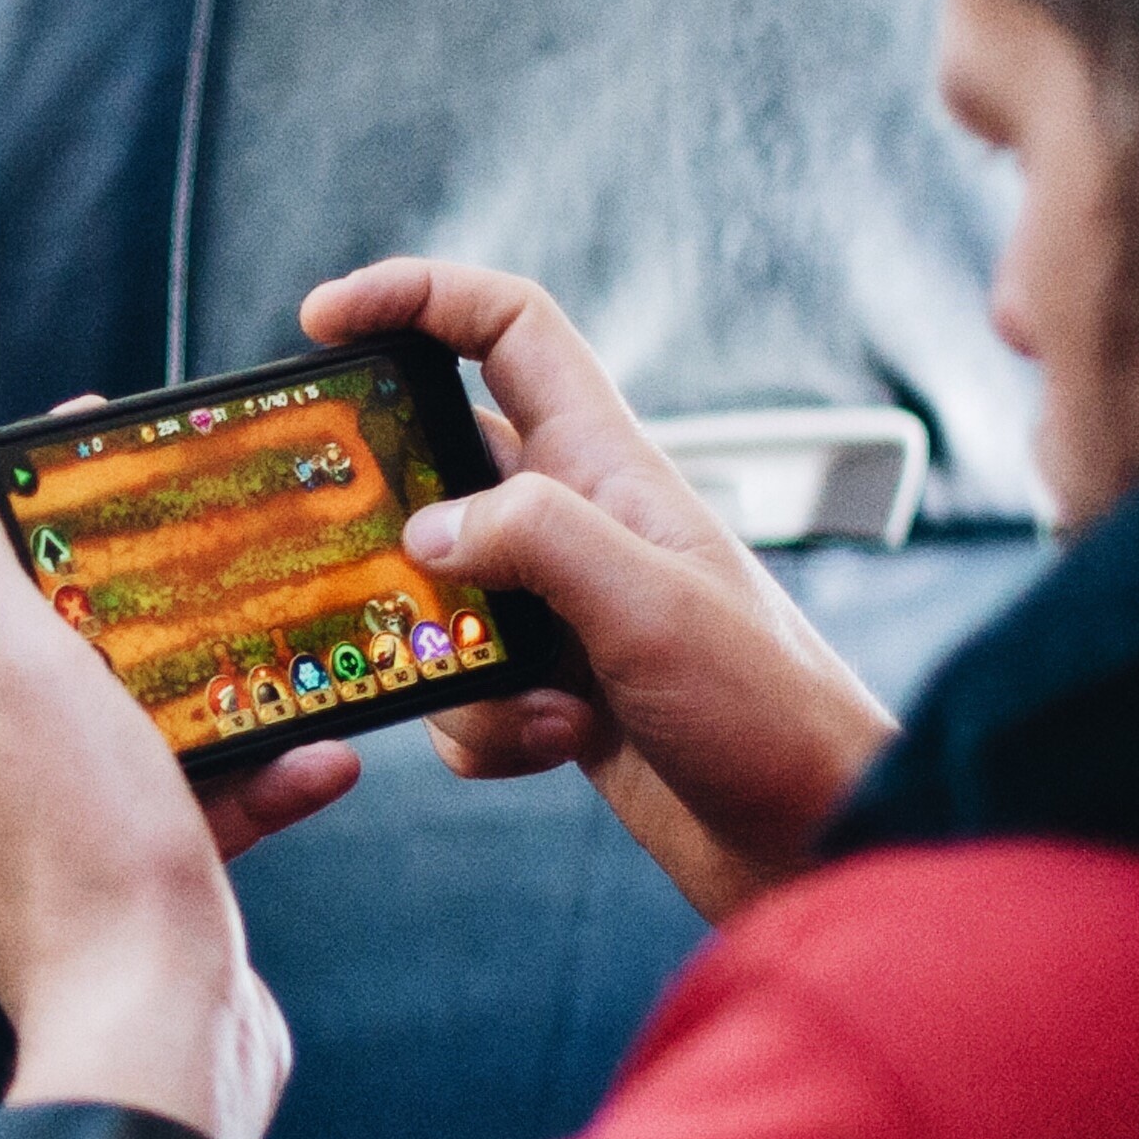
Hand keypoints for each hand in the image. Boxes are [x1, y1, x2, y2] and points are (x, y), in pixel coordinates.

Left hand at [0, 432, 353, 1138]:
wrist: (155, 1028)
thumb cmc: (85, 862)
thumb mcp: (21, 665)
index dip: (18, 505)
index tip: (91, 456)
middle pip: (45, 646)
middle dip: (133, 600)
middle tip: (199, 546)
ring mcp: (41, 834)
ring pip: (127, 725)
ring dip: (212, 692)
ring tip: (275, 655)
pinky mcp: (117, 882)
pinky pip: (185, 803)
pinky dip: (249, 779)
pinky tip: (311, 758)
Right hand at [301, 259, 901, 921]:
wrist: (816, 840)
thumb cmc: (769, 712)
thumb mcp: (649, 608)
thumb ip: (535, 542)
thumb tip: (424, 528)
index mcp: (609, 468)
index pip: (508, 332)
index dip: (417, 298)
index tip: (322, 319)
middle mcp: (578, 524)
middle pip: (440, 470)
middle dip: (389, 524)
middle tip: (354, 569)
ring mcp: (560, 609)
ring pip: (433, 600)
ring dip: (449, 662)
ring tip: (538, 705)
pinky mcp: (552, 690)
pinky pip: (459, 692)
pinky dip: (486, 730)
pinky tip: (558, 748)